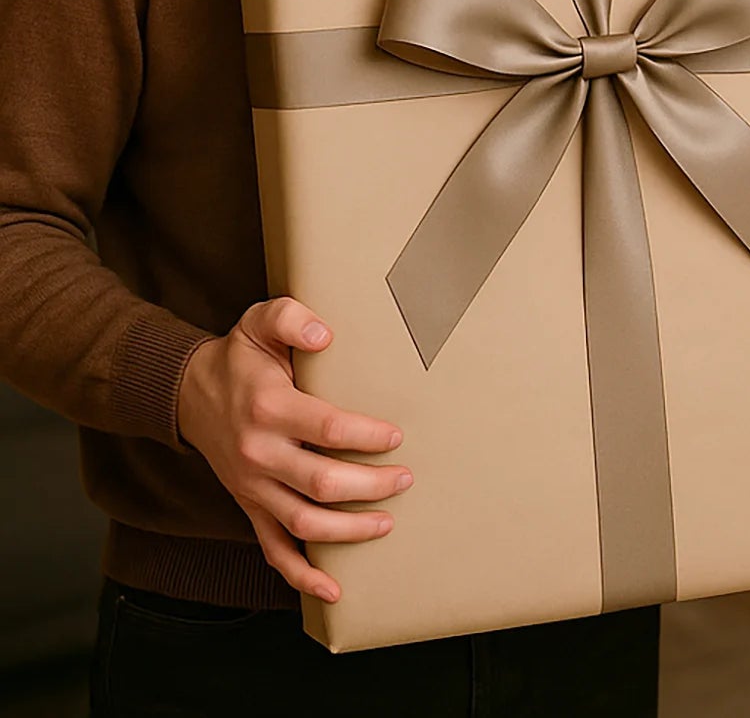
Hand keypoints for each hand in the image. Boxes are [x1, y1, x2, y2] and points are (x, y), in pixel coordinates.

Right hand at [178, 296, 410, 602]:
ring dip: (348, 530)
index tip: (397, 436)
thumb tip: (324, 335)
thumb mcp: (260, 321)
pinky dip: (302, 574)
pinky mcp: (248, 505)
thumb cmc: (239, 356)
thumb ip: (291, 318)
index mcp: (269, 408)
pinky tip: (334, 588)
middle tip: (406, 479)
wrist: (186, 392)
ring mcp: (251, 486)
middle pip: (322, 483)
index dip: (367, 436)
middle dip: (371, 486)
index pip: (327, 429)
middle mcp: (258, 453)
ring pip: (303, 522)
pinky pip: (273, 549)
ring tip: (387, 523)